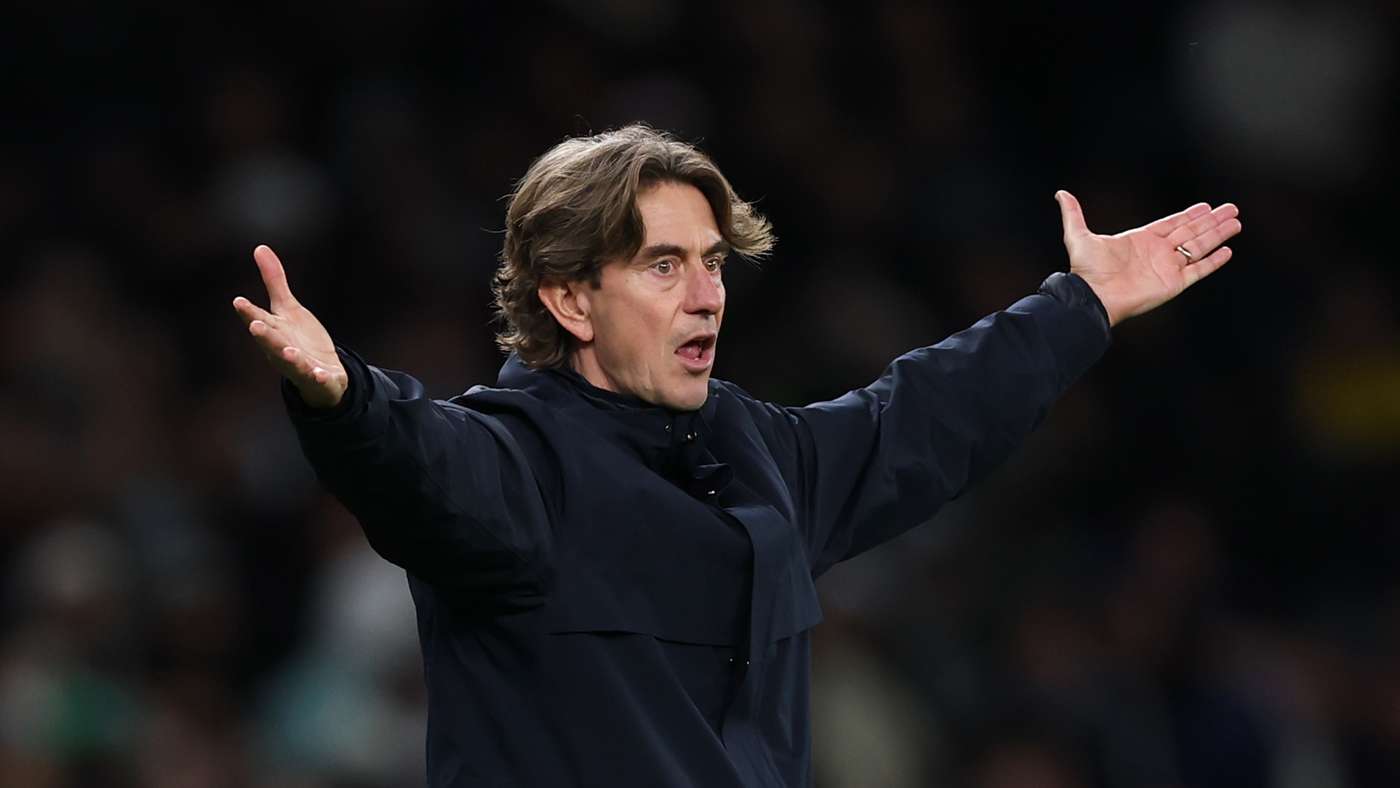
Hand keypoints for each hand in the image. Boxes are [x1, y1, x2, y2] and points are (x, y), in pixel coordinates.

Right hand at [231, 245, 348, 407]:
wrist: (321, 375)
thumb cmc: (298, 340)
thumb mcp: (288, 309)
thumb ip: (274, 281)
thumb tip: (260, 247)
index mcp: (274, 332)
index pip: (258, 319)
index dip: (249, 312)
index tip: (239, 301)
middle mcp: (283, 350)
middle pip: (272, 342)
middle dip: (264, 336)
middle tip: (255, 326)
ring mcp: (301, 366)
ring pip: (293, 363)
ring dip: (290, 358)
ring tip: (289, 352)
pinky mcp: (321, 378)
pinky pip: (319, 379)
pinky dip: (319, 377)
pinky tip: (320, 373)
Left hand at [1054, 190, 1241, 325]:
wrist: (1093, 296)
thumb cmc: (1086, 270)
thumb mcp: (1079, 237)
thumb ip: (1074, 214)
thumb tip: (1061, 194)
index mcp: (1141, 240)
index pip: (1172, 224)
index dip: (1189, 215)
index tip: (1206, 206)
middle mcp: (1158, 252)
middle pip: (1192, 232)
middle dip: (1212, 220)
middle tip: (1231, 208)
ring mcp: (1167, 268)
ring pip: (1200, 247)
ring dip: (1218, 234)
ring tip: (1236, 223)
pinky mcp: (1174, 284)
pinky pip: (1199, 270)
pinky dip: (1213, 261)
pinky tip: (1227, 250)